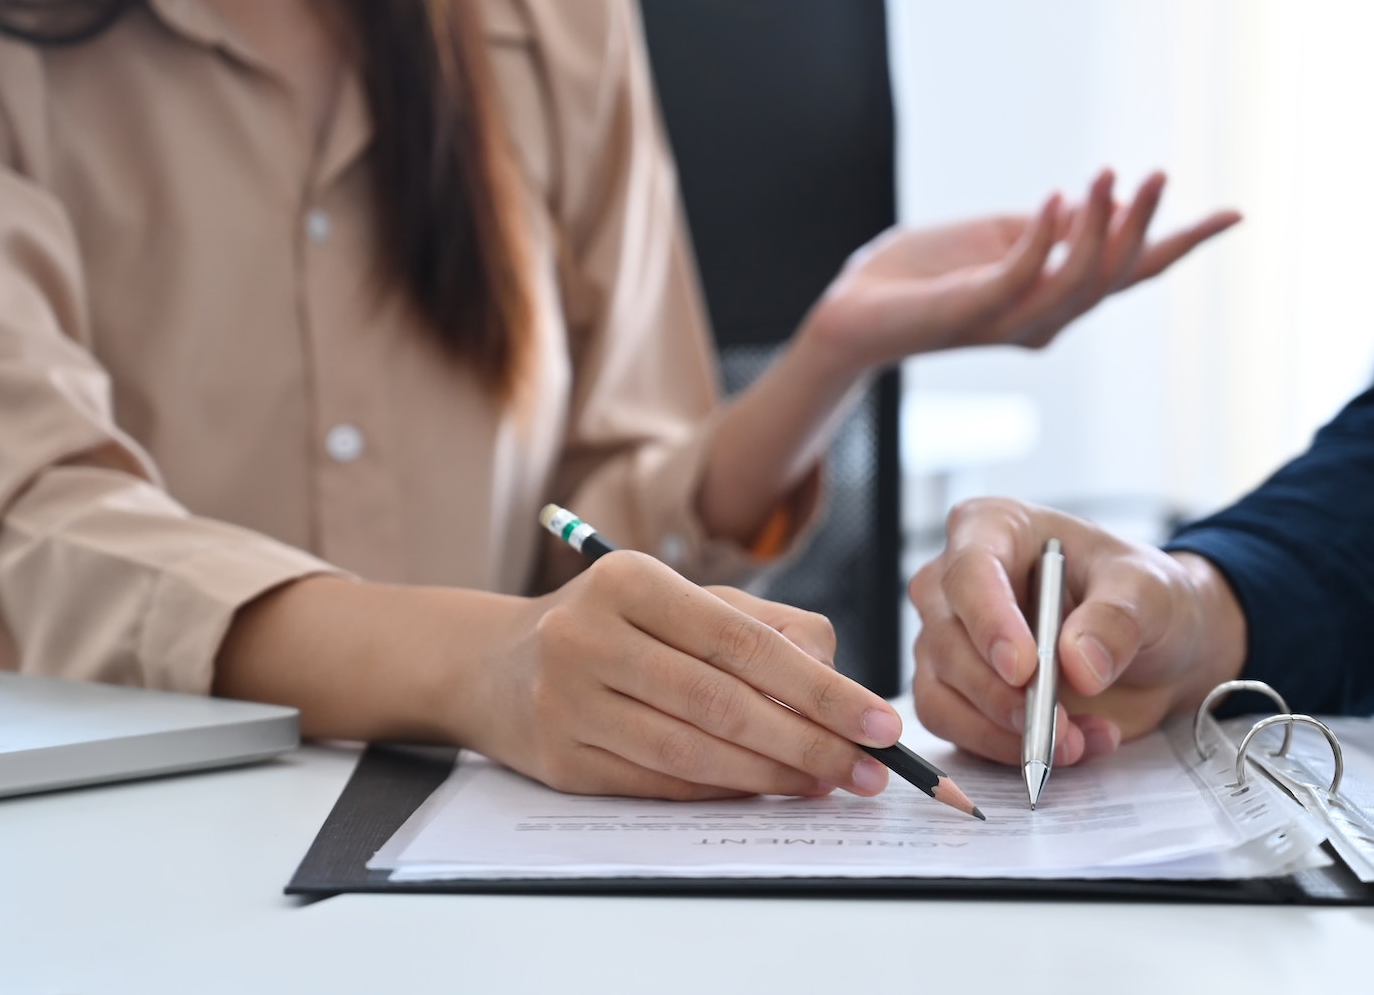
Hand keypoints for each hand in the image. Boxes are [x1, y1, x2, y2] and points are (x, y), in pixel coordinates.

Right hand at [465, 550, 905, 799]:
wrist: (495, 664)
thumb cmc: (615, 625)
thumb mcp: (680, 598)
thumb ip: (762, 629)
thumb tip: (838, 690)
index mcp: (628, 581)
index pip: (742, 643)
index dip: (819, 688)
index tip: (878, 721)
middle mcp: (588, 637)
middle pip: (721, 703)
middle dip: (808, 742)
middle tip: (868, 768)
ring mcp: (567, 703)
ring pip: (692, 751)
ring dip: (772, 775)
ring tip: (828, 783)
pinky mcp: (561, 761)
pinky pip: (660, 784)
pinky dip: (723, 793)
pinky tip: (766, 791)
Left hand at [801, 171, 1239, 373]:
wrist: (855, 310)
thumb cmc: (921, 275)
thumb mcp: (999, 240)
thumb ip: (1046, 231)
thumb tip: (1094, 203)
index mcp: (1057, 300)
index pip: (1134, 271)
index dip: (1184, 241)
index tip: (1236, 213)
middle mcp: (1047, 320)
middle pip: (1119, 274)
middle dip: (1144, 224)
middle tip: (1157, 174)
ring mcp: (1013, 321)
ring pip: (1082, 278)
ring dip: (1102, 224)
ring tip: (1109, 174)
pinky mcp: (974, 310)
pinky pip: (1024, 273)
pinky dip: (1047, 236)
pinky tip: (1060, 196)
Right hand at [909, 498, 1247, 765]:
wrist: (1155, 650)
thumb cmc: (1142, 599)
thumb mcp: (1150, 593)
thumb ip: (1117, 619)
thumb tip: (1077, 664)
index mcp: (994, 528)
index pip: (971, 569)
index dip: (990, 620)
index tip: (1024, 669)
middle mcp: (957, 581)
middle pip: (947, 638)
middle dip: (1001, 693)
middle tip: (1058, 726)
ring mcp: (948, 638)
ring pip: (941, 692)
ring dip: (1004, 732)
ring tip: (1076, 742)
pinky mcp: (953, 690)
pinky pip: (954, 729)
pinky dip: (1006, 750)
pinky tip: (1072, 745)